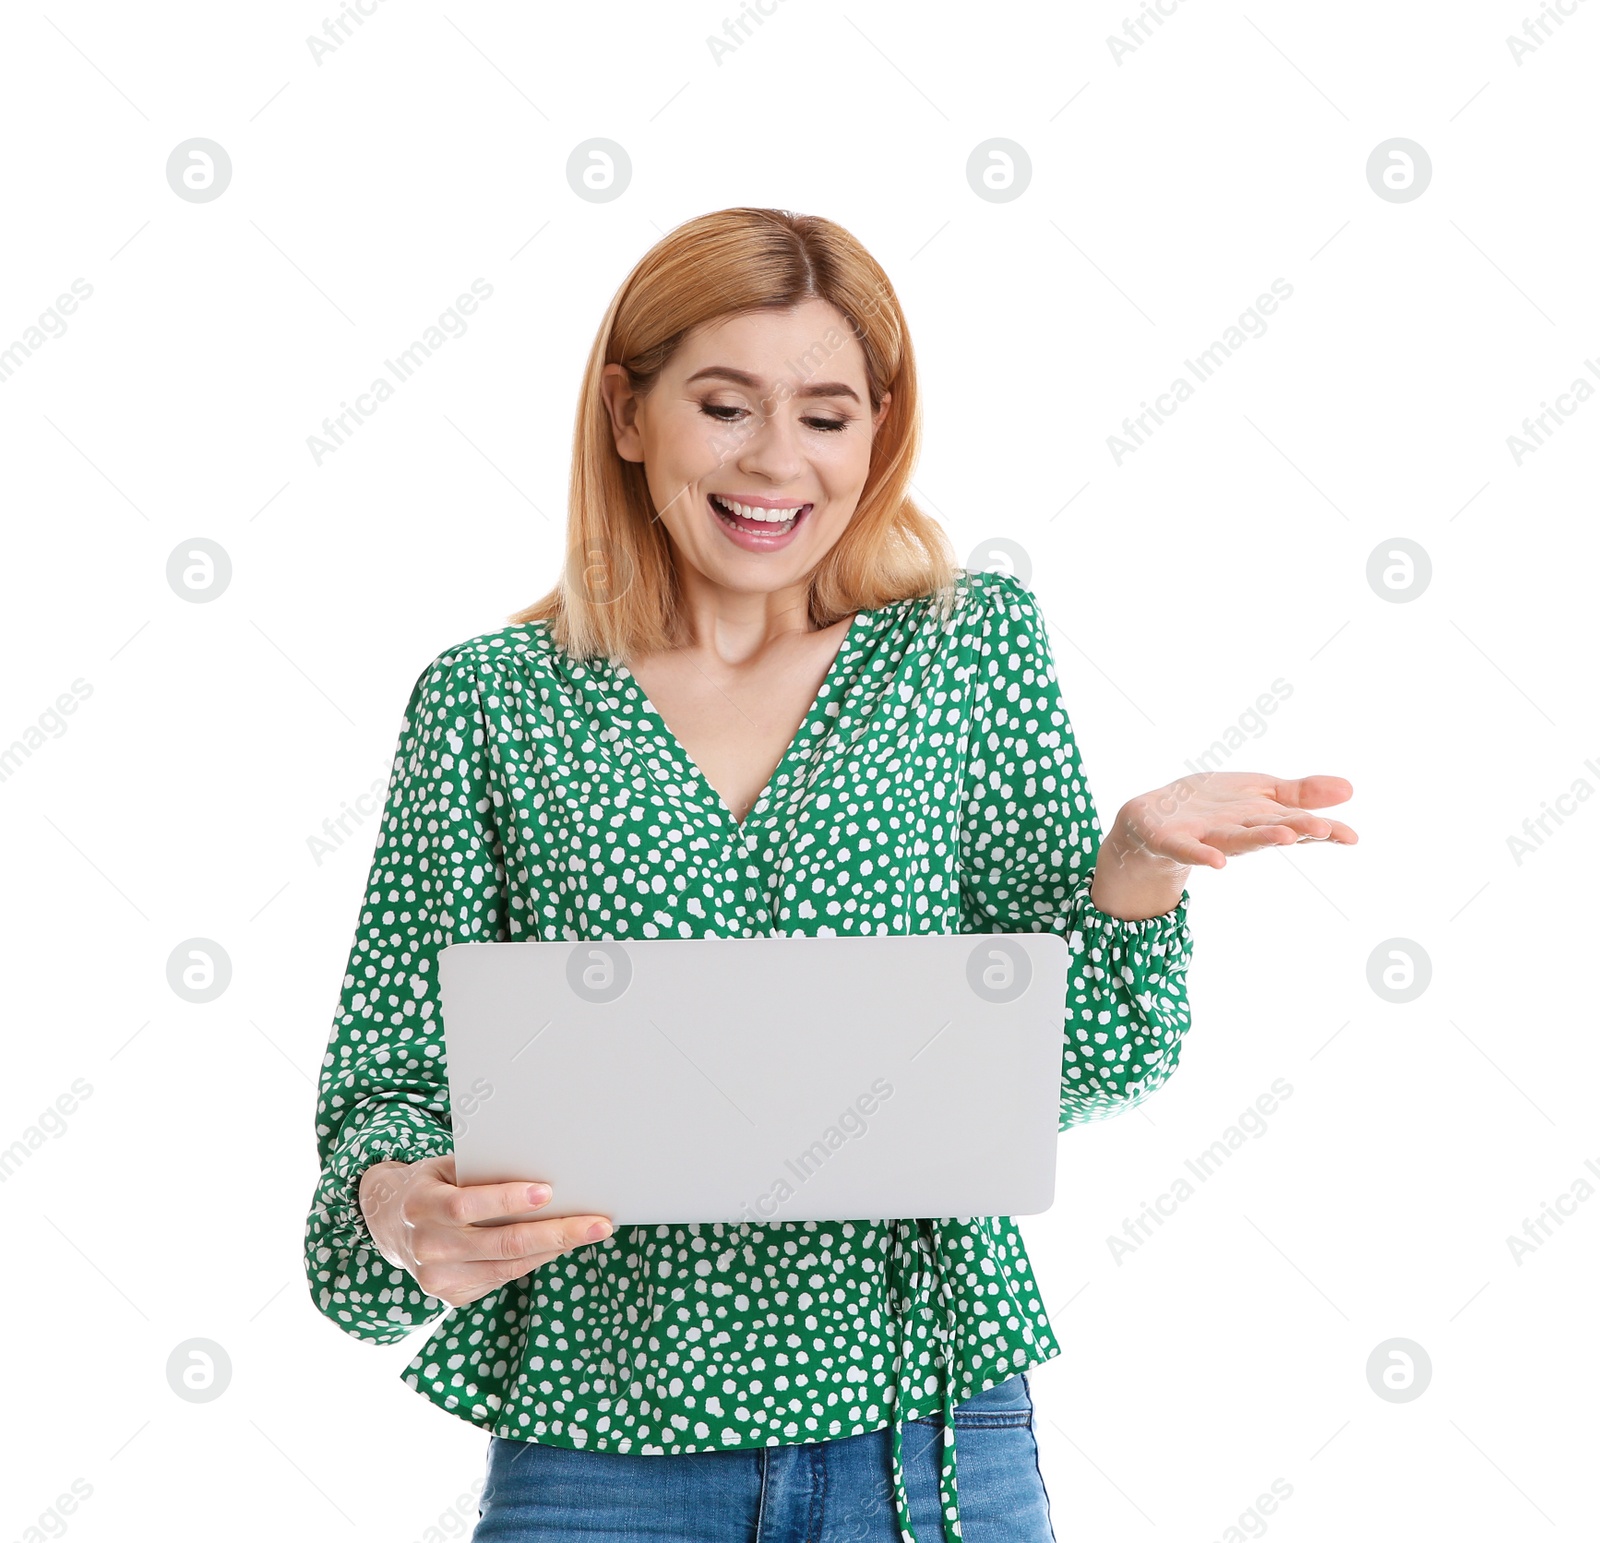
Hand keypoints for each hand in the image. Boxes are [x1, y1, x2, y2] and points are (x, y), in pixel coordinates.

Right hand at [358, 1155, 613, 1309]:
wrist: (391, 1224)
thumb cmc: (434, 1183)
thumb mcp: (447, 1167)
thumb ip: (483, 1172)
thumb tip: (543, 1170)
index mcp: (420, 1206)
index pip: (465, 1205)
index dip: (506, 1200)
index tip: (547, 1191)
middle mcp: (426, 1248)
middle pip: (499, 1243)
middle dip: (555, 1233)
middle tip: (598, 1224)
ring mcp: (438, 1279)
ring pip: (509, 1265)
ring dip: (555, 1249)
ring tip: (592, 1232)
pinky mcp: (453, 1297)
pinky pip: (505, 1276)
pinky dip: (537, 1259)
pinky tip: (562, 1244)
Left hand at [1090, 773, 1357, 919]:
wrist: (1152, 817)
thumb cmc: (1212, 808)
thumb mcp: (1258, 793)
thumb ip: (1299, 794)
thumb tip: (1349, 789)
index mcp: (1260, 819)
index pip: (1296, 823)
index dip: (1323, 830)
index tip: (1351, 837)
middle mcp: (1238, 831)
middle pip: (1270, 830)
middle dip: (1296, 830)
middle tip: (1324, 829)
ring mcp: (1205, 837)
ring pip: (1236, 840)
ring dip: (1260, 839)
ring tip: (1286, 836)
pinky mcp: (1172, 841)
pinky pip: (1187, 850)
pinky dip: (1201, 855)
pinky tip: (1218, 862)